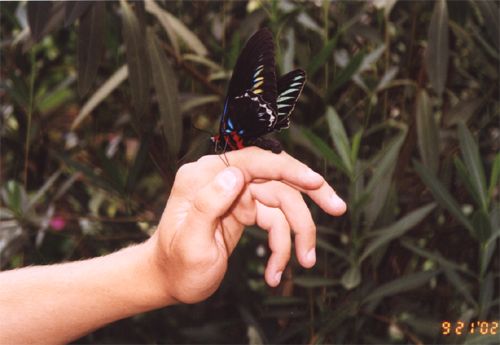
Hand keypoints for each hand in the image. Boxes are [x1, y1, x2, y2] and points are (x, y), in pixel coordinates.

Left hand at [149, 147, 345, 303]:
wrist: (170, 281)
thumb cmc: (176, 266)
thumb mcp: (190, 242)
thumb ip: (208, 204)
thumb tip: (236, 173)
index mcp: (204, 175)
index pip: (253, 162)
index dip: (287, 169)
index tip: (316, 181)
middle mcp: (221, 177)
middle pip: (275, 177)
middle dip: (309, 194)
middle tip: (338, 208)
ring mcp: (235, 192)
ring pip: (281, 202)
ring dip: (297, 233)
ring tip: (306, 261)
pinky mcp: (244, 208)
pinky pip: (274, 220)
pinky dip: (281, 245)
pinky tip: (277, 271)